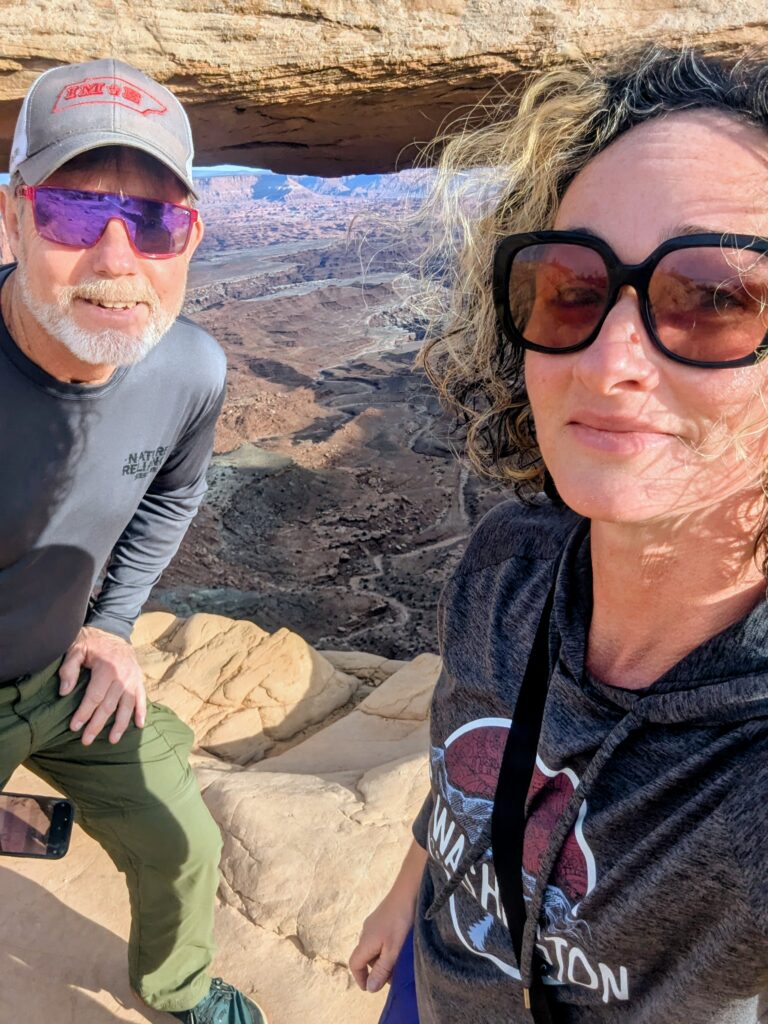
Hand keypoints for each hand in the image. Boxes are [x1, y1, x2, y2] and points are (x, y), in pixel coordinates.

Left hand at [59, 626, 146, 745]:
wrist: (114, 630)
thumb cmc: (92, 642)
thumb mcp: (76, 649)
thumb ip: (69, 668)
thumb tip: (65, 692)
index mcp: (107, 668)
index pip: (94, 696)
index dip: (84, 713)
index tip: (74, 727)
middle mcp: (123, 675)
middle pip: (109, 705)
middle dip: (97, 724)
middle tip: (86, 740)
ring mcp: (133, 678)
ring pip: (127, 705)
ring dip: (120, 724)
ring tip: (112, 740)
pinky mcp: (139, 679)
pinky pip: (142, 698)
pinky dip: (141, 712)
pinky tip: (139, 726)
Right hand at [349, 890, 414, 993]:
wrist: (407, 892)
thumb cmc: (400, 922)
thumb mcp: (392, 951)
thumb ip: (381, 970)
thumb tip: (369, 988)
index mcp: (365, 942)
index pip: (354, 964)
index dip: (360, 978)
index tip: (371, 988)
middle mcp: (365, 932)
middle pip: (364, 957)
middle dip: (375, 970)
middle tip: (392, 978)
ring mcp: (373, 924)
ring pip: (372, 948)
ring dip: (381, 959)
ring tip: (398, 964)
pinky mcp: (381, 918)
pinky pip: (378, 939)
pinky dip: (385, 948)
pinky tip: (399, 947)